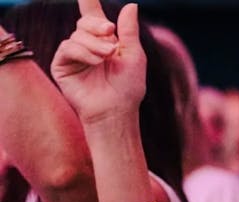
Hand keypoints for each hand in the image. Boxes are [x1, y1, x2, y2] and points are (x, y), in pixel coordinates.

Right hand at [51, 0, 146, 123]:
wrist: (117, 110)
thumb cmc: (128, 87)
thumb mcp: (134, 55)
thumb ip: (129, 30)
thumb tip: (131, 5)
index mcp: (105, 41)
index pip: (93, 16)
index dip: (88, 2)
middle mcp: (87, 46)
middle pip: (85, 22)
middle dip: (98, 26)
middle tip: (111, 33)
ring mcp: (73, 56)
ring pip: (77, 35)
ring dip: (95, 44)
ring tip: (107, 57)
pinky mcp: (62, 66)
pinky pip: (67, 48)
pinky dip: (83, 52)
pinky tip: (96, 61)